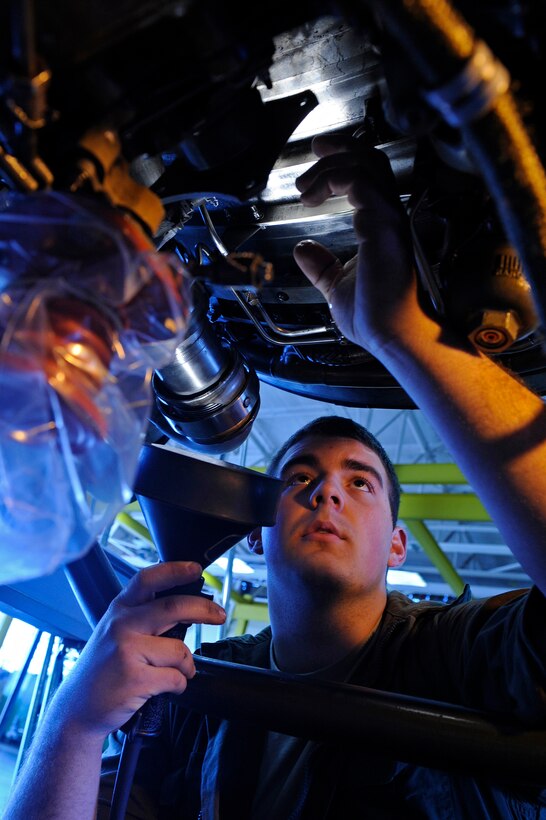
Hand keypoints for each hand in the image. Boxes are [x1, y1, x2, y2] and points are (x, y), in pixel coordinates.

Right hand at [56, 561, 225, 738]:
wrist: (78, 708)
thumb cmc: (105, 668)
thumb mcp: (116, 632)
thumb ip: (144, 617)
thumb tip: (188, 607)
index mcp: (120, 608)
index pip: (149, 579)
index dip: (175, 570)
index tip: (197, 569)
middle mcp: (121, 624)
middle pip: (174, 607)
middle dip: (204, 610)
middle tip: (220, 615)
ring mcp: (126, 651)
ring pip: (179, 650)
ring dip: (187, 666)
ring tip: (177, 673)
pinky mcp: (134, 678)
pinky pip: (176, 678)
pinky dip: (179, 685)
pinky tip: (165, 688)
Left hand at [293, 134, 424, 355]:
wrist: (392, 334)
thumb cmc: (376, 318)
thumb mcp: (337, 287)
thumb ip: (322, 266)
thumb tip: (303, 249)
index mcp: (381, 227)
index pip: (368, 178)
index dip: (344, 160)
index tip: (320, 156)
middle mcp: (389, 218)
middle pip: (371, 160)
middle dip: (339, 148)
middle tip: (312, 152)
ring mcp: (389, 219)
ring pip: (366, 165)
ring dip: (329, 166)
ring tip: (304, 186)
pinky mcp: (384, 225)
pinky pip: (360, 182)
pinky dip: (333, 179)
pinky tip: (312, 196)